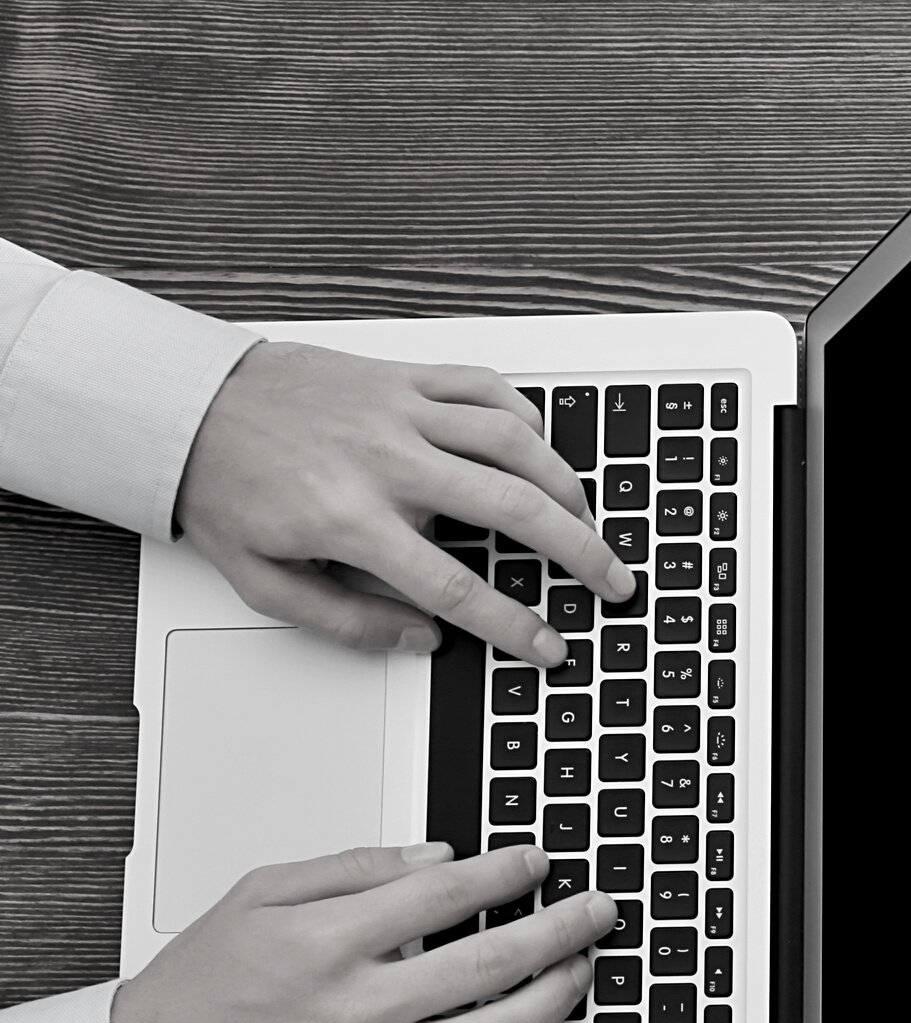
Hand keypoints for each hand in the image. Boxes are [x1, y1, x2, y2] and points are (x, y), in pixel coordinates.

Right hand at [110, 841, 612, 1022]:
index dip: (505, 873)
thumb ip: (354, 869)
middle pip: (489, 964)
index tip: (537, 862)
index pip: (444, 896)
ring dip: (552, 1000)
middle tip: (599, 911)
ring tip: (579, 972)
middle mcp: (354, 1009)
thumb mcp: (260, 895)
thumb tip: (439, 857)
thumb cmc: (198, 986)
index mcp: (326, 943)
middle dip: (562, 930)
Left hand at [175, 341, 634, 667]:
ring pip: (514, 441)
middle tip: (613, 581)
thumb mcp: (265, 582)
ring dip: (568, 486)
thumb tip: (423, 640)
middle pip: (511, 507)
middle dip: (578, 551)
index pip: (454, 585)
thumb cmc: (228, 490)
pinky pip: (487, 388)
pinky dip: (527, 419)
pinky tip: (541, 452)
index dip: (512, 624)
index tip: (548, 646)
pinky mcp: (403, 376)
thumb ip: (346, 621)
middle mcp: (385, 459)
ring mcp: (399, 410)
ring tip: (591, 522)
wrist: (186, 405)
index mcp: (348, 518)